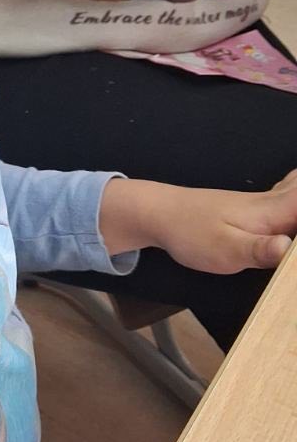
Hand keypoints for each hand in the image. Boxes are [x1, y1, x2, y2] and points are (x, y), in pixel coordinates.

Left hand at [101, 173, 296, 273]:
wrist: (159, 213)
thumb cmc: (191, 232)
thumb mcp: (226, 250)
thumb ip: (261, 251)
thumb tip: (289, 250)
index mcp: (274, 211)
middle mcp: (275, 201)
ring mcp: (265, 202)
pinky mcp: (256, 208)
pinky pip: (291, 194)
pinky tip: (296, 191)